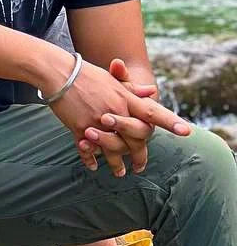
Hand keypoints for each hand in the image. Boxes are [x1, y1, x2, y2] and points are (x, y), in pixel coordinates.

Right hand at [46, 56, 189, 176]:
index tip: (186, 131)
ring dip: (117, 163)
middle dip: (140, 155)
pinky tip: (93, 166)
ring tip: (119, 173)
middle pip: (135, 139)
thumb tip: (151, 92)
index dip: (170, 121)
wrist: (58, 72)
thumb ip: (131, 89)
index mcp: (125, 98)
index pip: (153, 112)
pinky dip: (91, 159)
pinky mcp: (80, 128)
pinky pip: (89, 149)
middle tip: (140, 167)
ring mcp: (98, 121)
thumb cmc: (85, 74)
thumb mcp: (110, 79)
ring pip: (114, 149)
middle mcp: (116, 111)